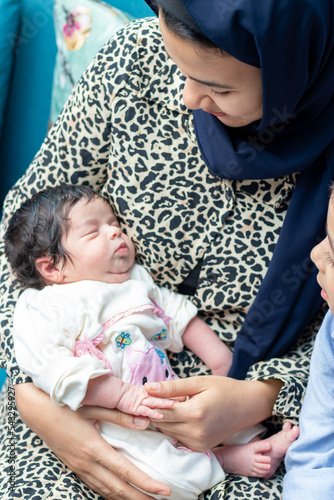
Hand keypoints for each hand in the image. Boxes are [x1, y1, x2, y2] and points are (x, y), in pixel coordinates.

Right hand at [15, 383, 170, 498]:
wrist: (38, 411)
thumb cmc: (66, 405)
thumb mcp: (94, 406)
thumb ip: (120, 415)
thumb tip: (145, 421)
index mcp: (94, 448)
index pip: (125, 471)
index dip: (146, 483)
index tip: (163, 490)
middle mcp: (87, 463)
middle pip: (118, 488)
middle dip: (140, 498)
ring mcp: (79, 467)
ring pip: (106, 491)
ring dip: (126, 499)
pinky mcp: (74, 467)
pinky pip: (95, 486)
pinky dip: (110, 494)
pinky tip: (119, 495)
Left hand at [145, 376, 281, 450]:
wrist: (247, 406)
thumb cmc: (224, 389)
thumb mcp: (198, 382)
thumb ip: (172, 387)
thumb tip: (148, 388)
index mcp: (195, 414)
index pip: (161, 412)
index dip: (150, 403)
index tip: (143, 394)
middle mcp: (196, 433)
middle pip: (162, 424)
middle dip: (155, 411)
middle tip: (154, 397)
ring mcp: (199, 443)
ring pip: (167, 432)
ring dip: (164, 419)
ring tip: (171, 404)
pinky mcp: (200, 448)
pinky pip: (178, 438)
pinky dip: (174, 427)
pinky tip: (181, 414)